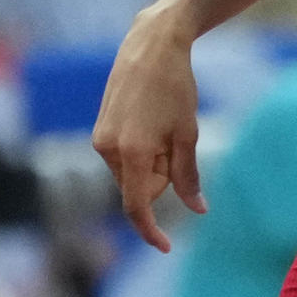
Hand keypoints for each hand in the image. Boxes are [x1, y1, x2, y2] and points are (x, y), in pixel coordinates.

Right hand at [92, 11, 203, 251]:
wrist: (151, 49)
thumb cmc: (176, 90)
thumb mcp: (188, 134)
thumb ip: (188, 175)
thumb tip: (198, 210)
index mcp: (131, 153)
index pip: (137, 206)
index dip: (150, 230)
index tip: (166, 247)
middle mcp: (107, 149)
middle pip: (140, 188)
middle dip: (162, 178)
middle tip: (178, 141)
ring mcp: (99, 139)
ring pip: (133, 173)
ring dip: (154, 163)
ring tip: (164, 125)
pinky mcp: (99, 130)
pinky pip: (125, 157)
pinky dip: (143, 152)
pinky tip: (152, 121)